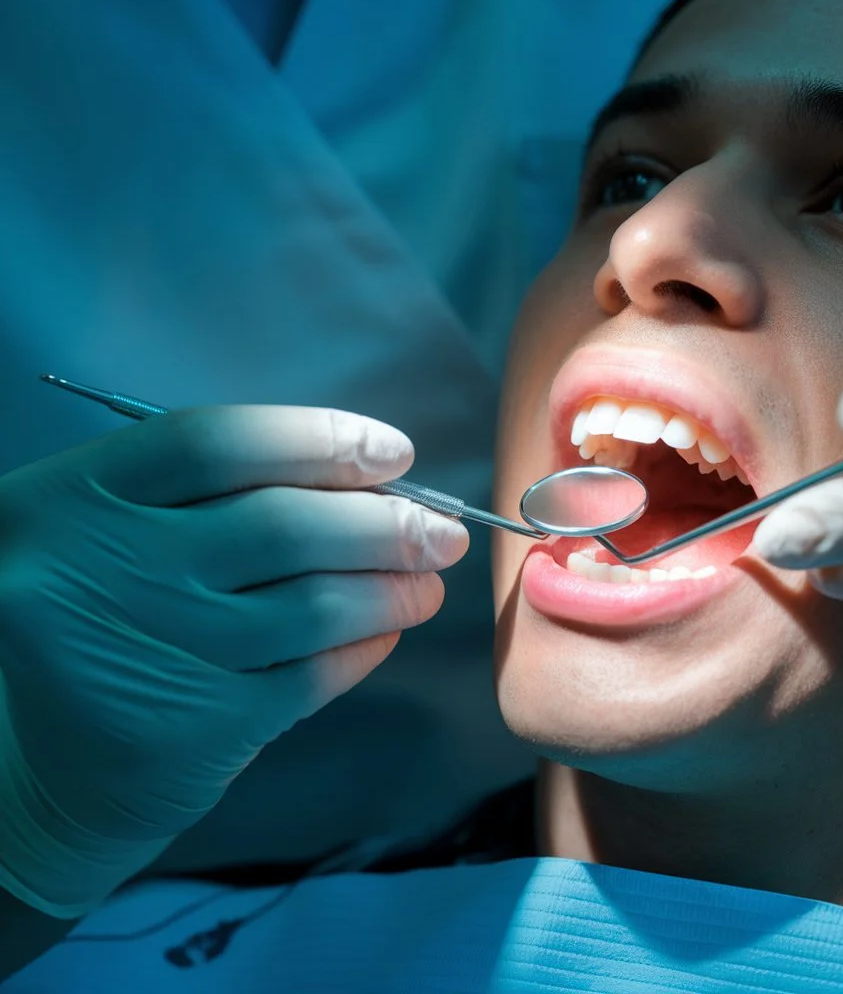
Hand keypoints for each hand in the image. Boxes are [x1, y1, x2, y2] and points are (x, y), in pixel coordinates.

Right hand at [0, 406, 467, 917]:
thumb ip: (214, 495)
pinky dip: (364, 648)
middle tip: (444, 530)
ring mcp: (154, 650)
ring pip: (311, 605)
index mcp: (81, 495)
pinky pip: (310, 677)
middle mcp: (110, 566)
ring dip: (393, 588)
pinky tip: (386, 632)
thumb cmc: (101, 610)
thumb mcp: (116, 528)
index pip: (217, 442)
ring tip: (429, 581)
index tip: (394, 453)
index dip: (320, 439)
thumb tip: (365, 482)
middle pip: (282, 526)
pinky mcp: (193, 730)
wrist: (38, 761)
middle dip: (387, 524)